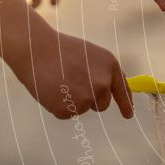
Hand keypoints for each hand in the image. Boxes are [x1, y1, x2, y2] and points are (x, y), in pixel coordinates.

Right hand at [9, 24, 133, 119]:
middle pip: (103, 104)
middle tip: (72, 82)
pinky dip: (59, 105)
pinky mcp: (69, 109)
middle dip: (90, 99)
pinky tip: (52, 90)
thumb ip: (104, 71)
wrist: (36, 49)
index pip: (122, 90)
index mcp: (111, 66)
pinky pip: (67, 113)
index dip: (126, 105)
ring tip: (60, 82)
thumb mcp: (91, 55)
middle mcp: (103, 84)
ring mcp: (86, 98)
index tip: (128, 115)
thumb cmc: (61, 49)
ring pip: (84, 108)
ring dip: (73, 101)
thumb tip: (110, 87)